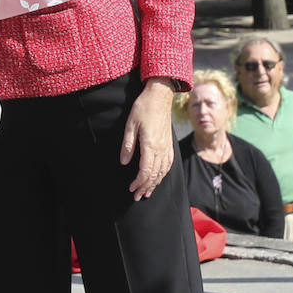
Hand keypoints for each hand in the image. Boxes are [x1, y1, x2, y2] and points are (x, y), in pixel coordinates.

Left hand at [122, 77, 174, 200]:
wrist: (160, 95)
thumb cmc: (144, 108)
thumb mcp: (130, 124)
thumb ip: (127, 145)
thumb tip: (123, 162)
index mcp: (150, 145)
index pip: (145, 171)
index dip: (138, 182)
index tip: (131, 189)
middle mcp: (161, 148)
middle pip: (154, 174)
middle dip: (146, 187)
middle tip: (137, 197)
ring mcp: (167, 146)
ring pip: (163, 171)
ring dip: (155, 183)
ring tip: (148, 192)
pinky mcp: (169, 143)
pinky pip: (168, 163)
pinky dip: (163, 174)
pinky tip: (159, 177)